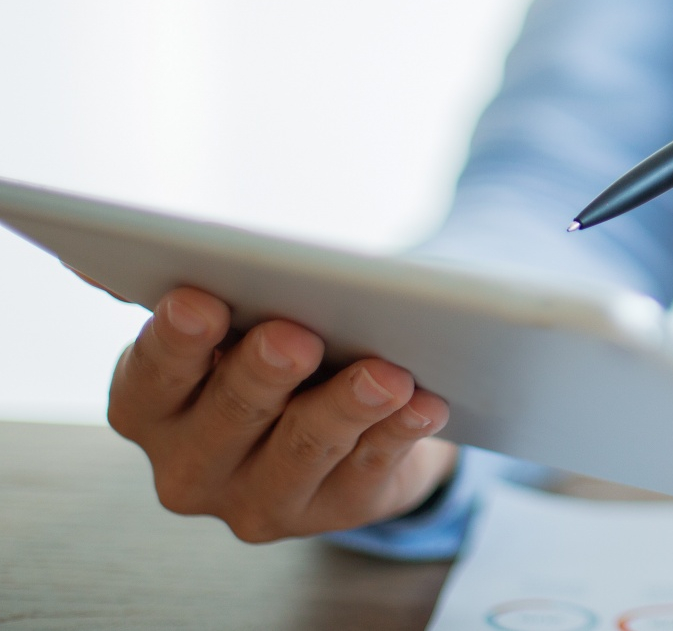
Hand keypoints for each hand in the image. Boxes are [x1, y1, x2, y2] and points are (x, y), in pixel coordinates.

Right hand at [106, 285, 456, 542]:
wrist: (344, 412)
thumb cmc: (283, 341)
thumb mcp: (243, 319)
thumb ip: (225, 291)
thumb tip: (194, 258)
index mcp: (150, 407)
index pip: (149, 376)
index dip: (174, 342)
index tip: (199, 302)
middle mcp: (190, 466)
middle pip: (228, 416)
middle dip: (262, 373)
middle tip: (294, 337)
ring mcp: (257, 499)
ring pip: (303, 449)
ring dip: (346, 407)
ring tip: (385, 376)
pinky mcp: (329, 511)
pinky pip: (367, 471)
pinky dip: (398, 434)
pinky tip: (425, 407)